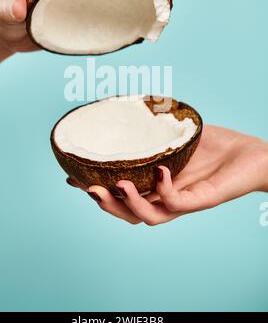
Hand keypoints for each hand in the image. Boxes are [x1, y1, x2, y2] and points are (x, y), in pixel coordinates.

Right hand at [67, 125, 267, 224]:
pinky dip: (163, 188)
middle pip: (128, 212)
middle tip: (86, 187)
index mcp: (157, 185)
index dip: (97, 191)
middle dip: (104, 204)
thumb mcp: (180, 134)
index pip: (122, 194)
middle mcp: (167, 197)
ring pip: (148, 217)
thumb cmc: (218, 144)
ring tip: (114, 186)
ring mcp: (184, 201)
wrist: (254, 154)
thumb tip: (133, 105)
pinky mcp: (202, 199)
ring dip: (127, 204)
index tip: (72, 177)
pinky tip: (159, 169)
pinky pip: (176, 203)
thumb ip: (158, 127)